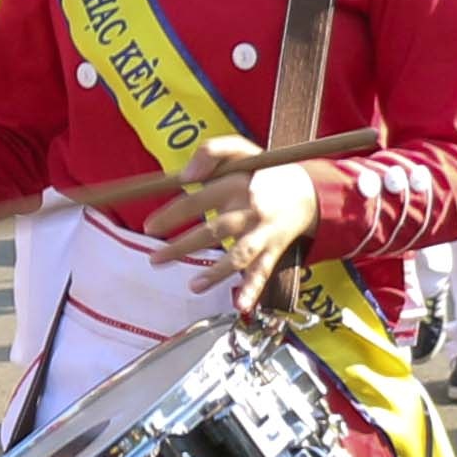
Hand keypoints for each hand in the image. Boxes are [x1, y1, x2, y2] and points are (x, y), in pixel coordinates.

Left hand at [141, 138, 316, 294]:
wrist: (307, 191)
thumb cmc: (263, 172)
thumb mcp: (240, 150)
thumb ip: (211, 152)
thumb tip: (184, 175)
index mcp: (237, 185)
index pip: (198, 200)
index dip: (171, 214)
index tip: (149, 227)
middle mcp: (250, 210)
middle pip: (215, 230)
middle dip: (183, 246)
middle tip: (155, 260)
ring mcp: (262, 233)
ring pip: (239, 254)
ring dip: (217, 272)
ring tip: (194, 286)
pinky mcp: (273, 251)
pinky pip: (262, 272)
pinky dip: (252, 290)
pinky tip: (241, 306)